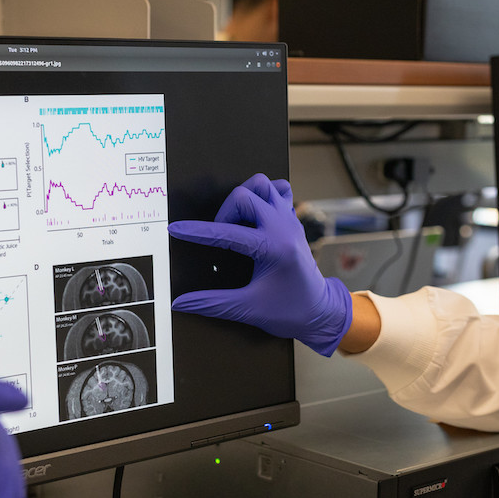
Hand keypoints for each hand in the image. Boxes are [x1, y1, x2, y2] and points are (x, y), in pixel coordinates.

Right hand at [168, 173, 352, 356]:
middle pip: (244, 195)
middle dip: (224, 212)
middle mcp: (283, 227)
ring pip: (262, 185)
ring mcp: (290, 220)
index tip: (177, 230)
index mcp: (273, 248)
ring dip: (244, 198)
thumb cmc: (290, 312)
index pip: (226, 232)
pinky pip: (279, 190)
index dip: (197, 232)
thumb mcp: (247, 309)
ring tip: (235, 222)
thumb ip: (211, 303)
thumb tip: (180, 303)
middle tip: (219, 234)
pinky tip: (254, 216)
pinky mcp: (293, 220)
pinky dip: (263, 195)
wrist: (321, 313)